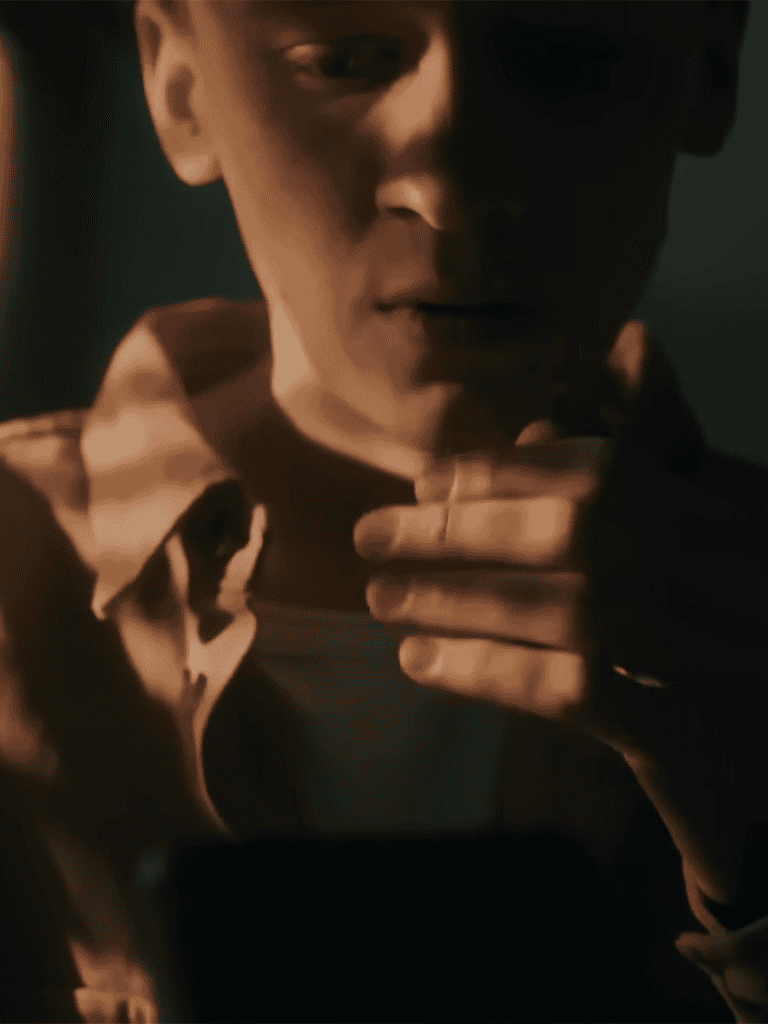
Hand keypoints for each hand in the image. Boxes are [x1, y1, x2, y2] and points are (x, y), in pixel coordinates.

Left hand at [353, 428, 767, 910]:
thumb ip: (608, 498)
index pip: (603, 472)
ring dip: (461, 599)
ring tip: (382, 598)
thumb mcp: (671, 565)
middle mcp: (722, 577)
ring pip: (570, 609)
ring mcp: (709, 657)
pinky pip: (578, 692)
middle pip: (578, 531)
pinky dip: (490, 670)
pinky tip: (422, 662)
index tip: (426, 482)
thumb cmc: (707, 657)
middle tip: (371, 534)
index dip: (506, 470)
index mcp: (711, 526)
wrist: (764, 776)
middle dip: (463, 529)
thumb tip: (527, 431)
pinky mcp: (685, 737)